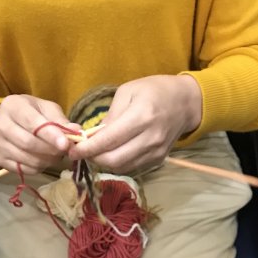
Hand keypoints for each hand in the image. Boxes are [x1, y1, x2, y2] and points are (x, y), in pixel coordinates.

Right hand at [0, 94, 78, 173]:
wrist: (1, 119)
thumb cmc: (28, 112)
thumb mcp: (44, 108)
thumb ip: (59, 120)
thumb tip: (77, 132)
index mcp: (13, 107)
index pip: (32, 123)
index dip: (50, 135)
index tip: (65, 144)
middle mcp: (0, 125)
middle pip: (29, 144)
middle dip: (51, 150)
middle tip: (64, 151)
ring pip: (28, 159)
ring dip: (47, 161)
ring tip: (55, 155)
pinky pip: (24, 169)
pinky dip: (39, 168)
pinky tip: (44, 160)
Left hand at [68, 75, 202, 173]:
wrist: (185, 103)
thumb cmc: (154, 90)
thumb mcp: (128, 91)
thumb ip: (111, 116)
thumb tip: (94, 137)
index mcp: (141, 117)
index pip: (109, 140)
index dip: (88, 149)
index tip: (72, 150)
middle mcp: (149, 138)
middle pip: (114, 160)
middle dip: (93, 158)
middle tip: (81, 152)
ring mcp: (156, 152)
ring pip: (122, 167)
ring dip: (104, 163)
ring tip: (95, 152)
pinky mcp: (158, 160)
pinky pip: (132, 167)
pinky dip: (118, 163)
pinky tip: (112, 153)